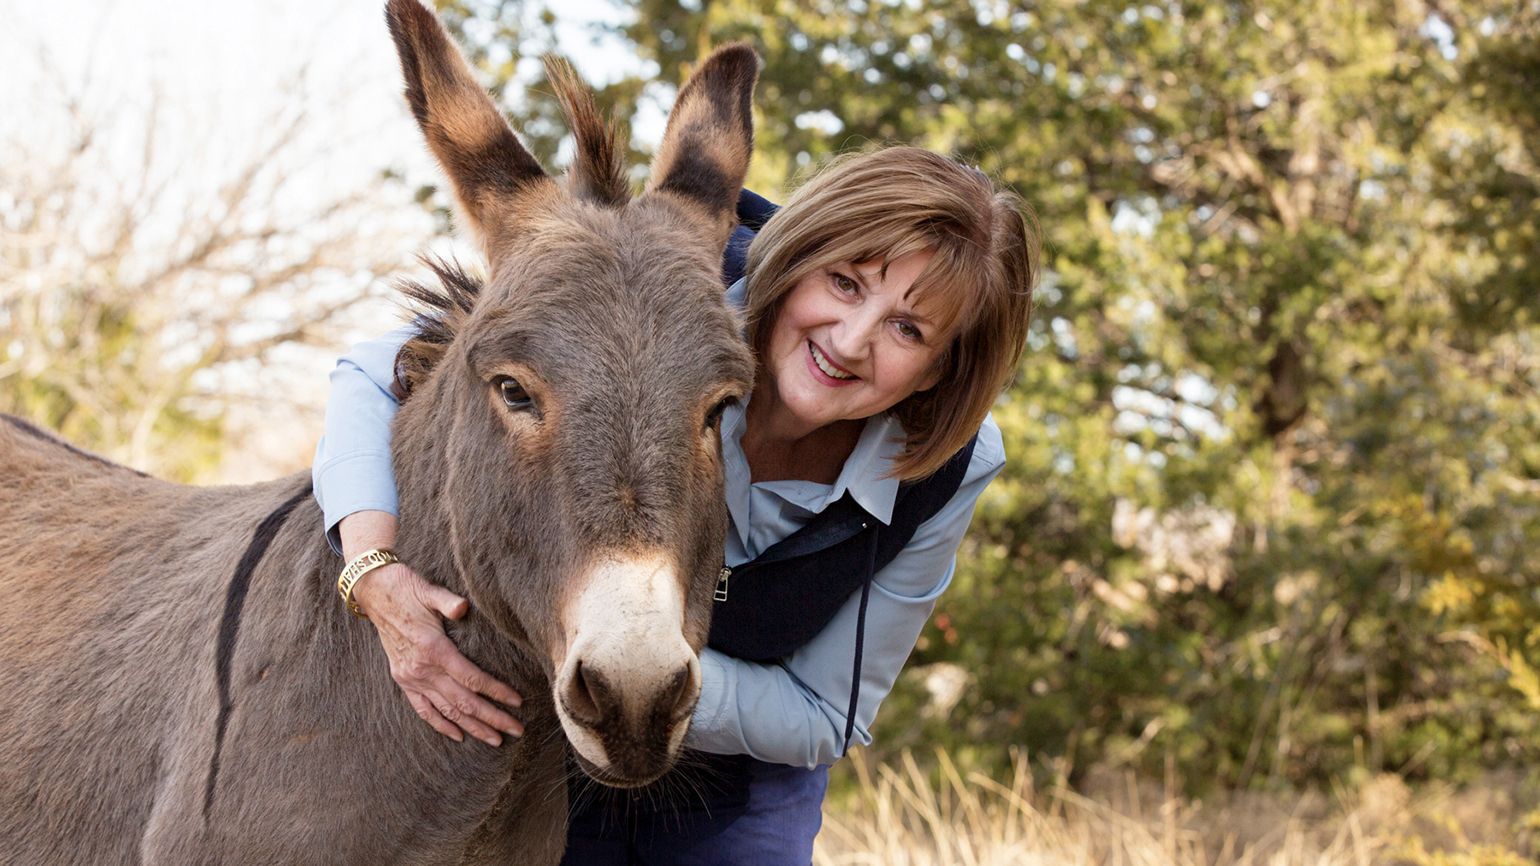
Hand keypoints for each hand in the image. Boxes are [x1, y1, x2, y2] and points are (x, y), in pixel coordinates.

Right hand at [338, 510, 521, 745]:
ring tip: (495, 739)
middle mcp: (422, 669)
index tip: (517, 702)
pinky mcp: (403, 680)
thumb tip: (463, 607)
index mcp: (434, 649)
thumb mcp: (429, 591)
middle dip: (492, 718)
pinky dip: (441, 725)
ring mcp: (411, 678)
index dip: (496, 693)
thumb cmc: (407, 589)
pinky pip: (423, 709)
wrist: (374, 593)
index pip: (472, 679)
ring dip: (472, 727)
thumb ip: (447, 602)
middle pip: (464, 702)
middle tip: (517, 729)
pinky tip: (458, 736)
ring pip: (446, 711)